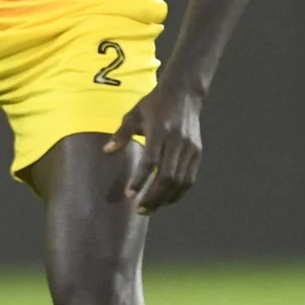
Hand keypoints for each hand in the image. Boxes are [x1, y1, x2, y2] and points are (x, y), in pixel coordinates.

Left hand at [106, 78, 202, 213]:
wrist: (184, 94)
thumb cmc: (154, 105)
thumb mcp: (133, 115)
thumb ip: (121, 134)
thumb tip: (107, 151)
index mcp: (159, 132)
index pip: (151, 162)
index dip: (140, 180)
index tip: (130, 195)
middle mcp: (177, 142)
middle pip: (167, 176)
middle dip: (153, 196)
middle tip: (139, 210)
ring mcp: (190, 148)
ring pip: (180, 181)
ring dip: (165, 198)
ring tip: (150, 208)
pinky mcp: (197, 152)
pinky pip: (190, 178)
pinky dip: (178, 192)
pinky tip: (166, 200)